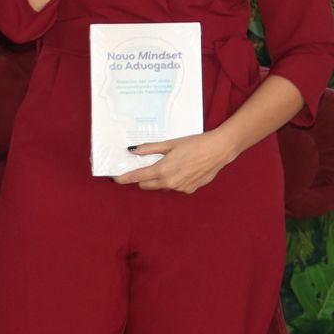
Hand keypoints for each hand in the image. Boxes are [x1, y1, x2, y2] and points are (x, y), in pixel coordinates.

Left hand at [113, 130, 235, 193]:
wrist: (219, 150)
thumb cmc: (194, 144)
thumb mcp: (170, 144)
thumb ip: (149, 149)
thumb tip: (132, 150)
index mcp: (162, 170)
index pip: (137, 177)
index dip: (124, 178)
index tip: (115, 179)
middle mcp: (170, 182)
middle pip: (146, 185)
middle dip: (142, 178)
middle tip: (144, 166)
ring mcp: (180, 188)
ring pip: (161, 186)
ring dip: (158, 179)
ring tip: (168, 164)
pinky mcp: (189, 190)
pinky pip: (174, 187)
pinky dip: (173, 180)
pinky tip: (181, 169)